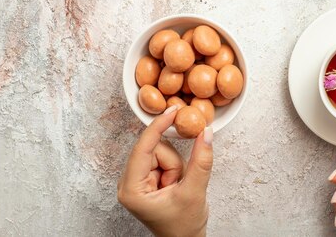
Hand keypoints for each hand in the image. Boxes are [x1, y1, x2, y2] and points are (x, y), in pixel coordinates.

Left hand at [117, 106, 212, 236]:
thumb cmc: (184, 227)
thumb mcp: (195, 192)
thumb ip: (202, 160)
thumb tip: (206, 133)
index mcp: (131, 189)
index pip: (143, 148)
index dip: (159, 127)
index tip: (172, 111)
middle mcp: (129, 183)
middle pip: (154, 149)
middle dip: (173, 162)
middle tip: (179, 182)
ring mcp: (138, 180)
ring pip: (162, 152)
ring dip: (176, 166)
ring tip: (178, 187)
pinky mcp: (148, 179)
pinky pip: (165, 159)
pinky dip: (175, 168)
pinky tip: (176, 185)